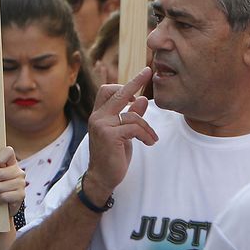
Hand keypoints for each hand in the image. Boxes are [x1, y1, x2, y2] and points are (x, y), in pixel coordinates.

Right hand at [85, 67, 159, 201]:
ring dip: (147, 127)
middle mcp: (97, 117)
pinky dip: (146, 135)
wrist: (102, 177)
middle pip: (117, 93)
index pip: (107, 91)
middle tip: (148, 71)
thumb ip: (130, 116)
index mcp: (99, 115)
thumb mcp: (124, 134)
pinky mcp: (110, 135)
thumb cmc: (113, 156)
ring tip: (152, 138)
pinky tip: (149, 143)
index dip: (124, 85)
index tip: (141, 76)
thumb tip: (141, 100)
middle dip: (134, 81)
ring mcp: (102, 125)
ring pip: (133, 115)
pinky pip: (135, 128)